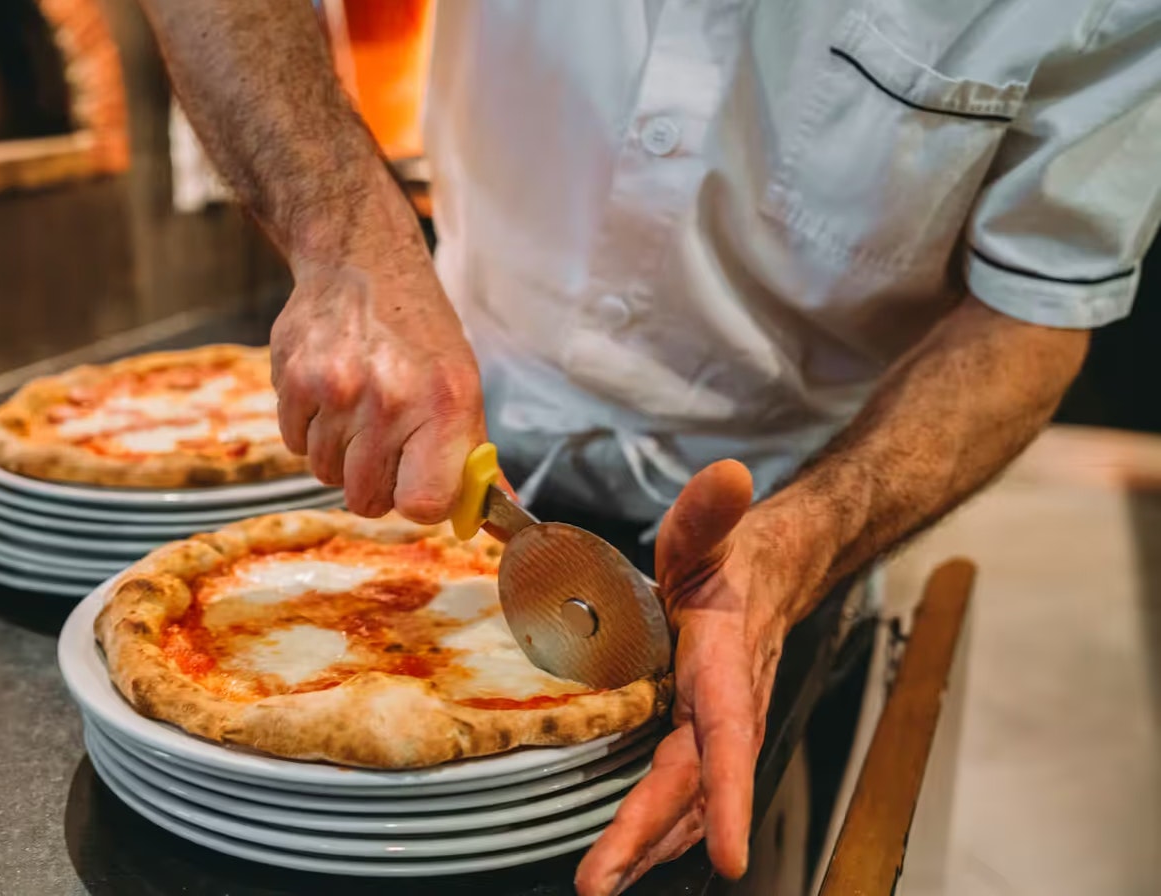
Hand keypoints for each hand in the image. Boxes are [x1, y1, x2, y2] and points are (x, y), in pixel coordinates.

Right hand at [271, 254, 483, 522]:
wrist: (362, 263)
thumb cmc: (419, 334)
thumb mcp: (463, 388)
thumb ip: (472, 459)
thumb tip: (498, 523)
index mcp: (444, 406)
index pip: (424, 504)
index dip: (417, 501)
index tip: (415, 483)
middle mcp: (391, 400)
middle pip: (366, 500)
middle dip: (373, 479)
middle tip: (382, 438)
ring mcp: (337, 390)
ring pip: (325, 474)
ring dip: (338, 452)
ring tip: (355, 406)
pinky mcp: (293, 380)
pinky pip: (294, 444)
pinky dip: (308, 428)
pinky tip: (327, 392)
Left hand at [576, 460, 798, 893]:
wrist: (768, 573)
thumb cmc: (731, 558)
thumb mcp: (707, 531)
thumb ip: (709, 512)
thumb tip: (728, 476)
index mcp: (726, 665)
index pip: (730, 737)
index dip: (732, 797)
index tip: (733, 858)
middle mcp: (726, 709)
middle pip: (693, 786)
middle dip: (647, 837)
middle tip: (597, 882)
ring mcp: (713, 730)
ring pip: (688, 801)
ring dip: (647, 845)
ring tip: (601, 882)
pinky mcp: (697, 737)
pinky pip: (682, 792)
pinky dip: (656, 829)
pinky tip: (627, 855)